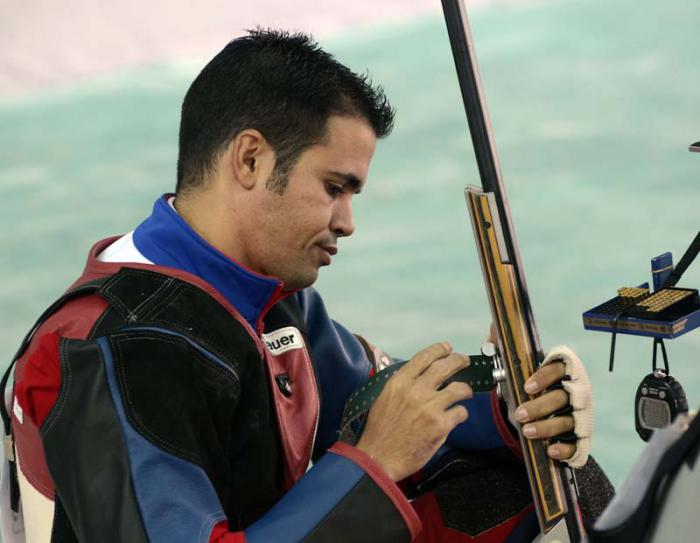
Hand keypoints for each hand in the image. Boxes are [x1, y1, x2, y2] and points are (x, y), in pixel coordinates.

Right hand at [356, 342, 472, 480]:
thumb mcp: (383, 399)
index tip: (447, 348)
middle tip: (464, 360)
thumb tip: (417, 378)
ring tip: (465, 392)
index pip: (423, 358)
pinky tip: (456, 416)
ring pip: (459, 388)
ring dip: (465, 389)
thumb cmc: (379, 431)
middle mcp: (416, 390)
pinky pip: (460, 412)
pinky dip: (461, 413)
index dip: (438, 350)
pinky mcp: (441, 425)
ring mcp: (430, 407)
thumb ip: (401, 386)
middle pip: (445, 367)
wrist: (379, 457)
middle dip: (458, 361)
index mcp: (399, 382)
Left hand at [513, 346, 592, 467]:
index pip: (558, 368)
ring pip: (567, 420)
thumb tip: (494, 327)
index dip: (544, 376)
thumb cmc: (530, 386)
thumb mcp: (516, 368)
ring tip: (526, 431)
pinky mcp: (580, 436)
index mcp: (563, 369)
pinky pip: (576, 444)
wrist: (539, 412)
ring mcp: (579, 414)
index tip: (526, 386)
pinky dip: (564, 448)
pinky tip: (549, 450)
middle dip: (540, 406)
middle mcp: (575, 390)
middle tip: (518, 413)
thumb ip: (505, 348)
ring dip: (547, 427)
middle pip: (562, 397)